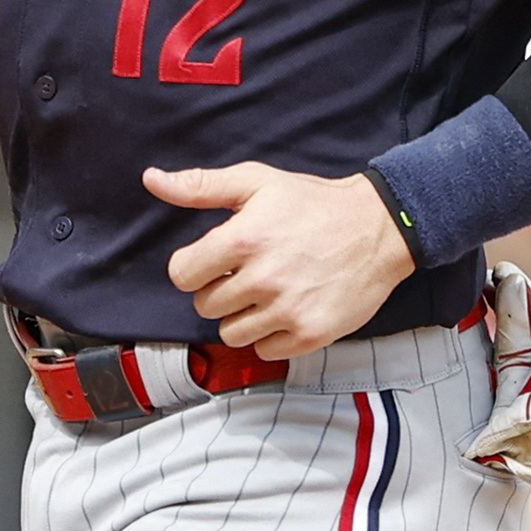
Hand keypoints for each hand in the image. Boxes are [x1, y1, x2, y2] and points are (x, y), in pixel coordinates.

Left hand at [150, 164, 412, 357]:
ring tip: (270, 291)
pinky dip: (272, 335)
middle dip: (220, 290)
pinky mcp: (310, 334)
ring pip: (231, 333)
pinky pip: (265, 350)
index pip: (182, 274)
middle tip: (250, 272)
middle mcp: (263, 278)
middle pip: (205, 306)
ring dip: (244, 316)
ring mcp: (288, 310)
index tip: (216, 261)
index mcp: (243, 239)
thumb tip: (152, 180)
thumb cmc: (313, 203)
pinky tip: (289, 308)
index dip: (195, 267)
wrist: (379, 228)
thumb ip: (200, 186)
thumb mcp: (256, 182)